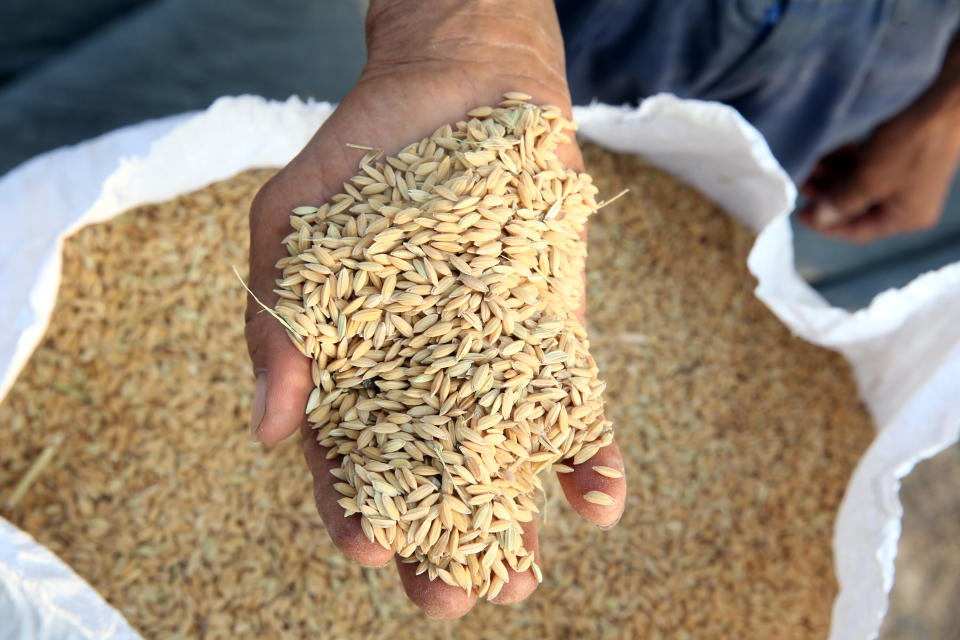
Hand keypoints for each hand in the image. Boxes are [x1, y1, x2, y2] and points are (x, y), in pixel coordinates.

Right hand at [244, 0, 625, 618]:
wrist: (456, 86)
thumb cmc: (357, 156)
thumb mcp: (289, 230)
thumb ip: (275, 326)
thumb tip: (266, 431)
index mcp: (354, 368)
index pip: (348, 457)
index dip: (353, 506)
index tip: (367, 548)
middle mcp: (425, 379)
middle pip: (429, 478)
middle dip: (437, 541)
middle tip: (448, 600)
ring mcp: (493, 363)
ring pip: (502, 463)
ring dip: (512, 525)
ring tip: (518, 584)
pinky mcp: (554, 339)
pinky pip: (572, 409)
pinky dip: (588, 457)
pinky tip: (598, 503)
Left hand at [798, 100, 959, 242]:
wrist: (947, 99)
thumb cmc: (911, 144)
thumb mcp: (869, 179)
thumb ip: (841, 202)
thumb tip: (820, 219)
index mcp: (906, 217)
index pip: (858, 231)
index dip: (825, 225)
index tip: (799, 214)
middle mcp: (907, 201)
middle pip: (856, 206)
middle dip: (826, 195)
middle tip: (800, 184)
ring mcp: (906, 177)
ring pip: (860, 183)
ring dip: (832, 177)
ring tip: (807, 167)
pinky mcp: (903, 154)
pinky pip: (868, 165)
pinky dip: (846, 162)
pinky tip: (824, 155)